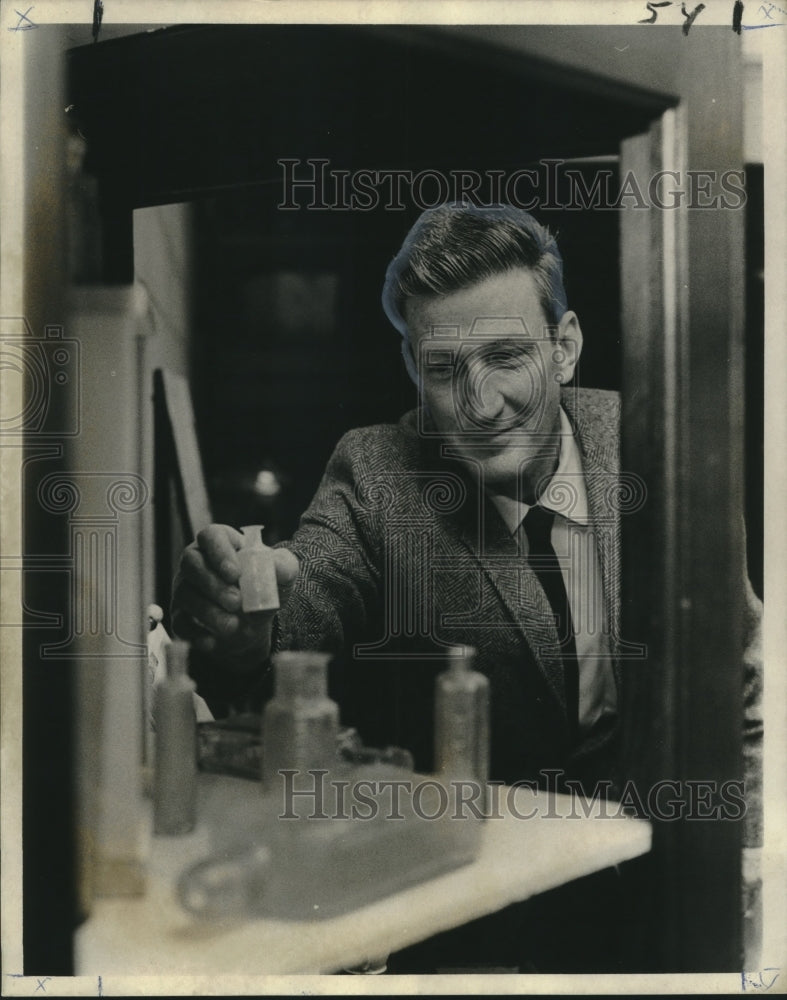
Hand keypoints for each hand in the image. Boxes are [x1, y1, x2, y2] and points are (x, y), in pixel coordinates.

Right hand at [171, 524, 299, 664]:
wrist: (256, 622)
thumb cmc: (265, 587)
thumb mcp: (282, 574)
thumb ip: (283, 566)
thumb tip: (275, 566)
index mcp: (222, 543)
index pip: (211, 536)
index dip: (219, 552)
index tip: (234, 573)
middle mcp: (197, 562)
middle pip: (191, 563)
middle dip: (213, 584)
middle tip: (236, 602)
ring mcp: (186, 588)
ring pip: (185, 595)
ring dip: (209, 612)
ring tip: (233, 625)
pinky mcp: (181, 615)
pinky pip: (180, 623)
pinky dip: (196, 634)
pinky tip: (214, 642)